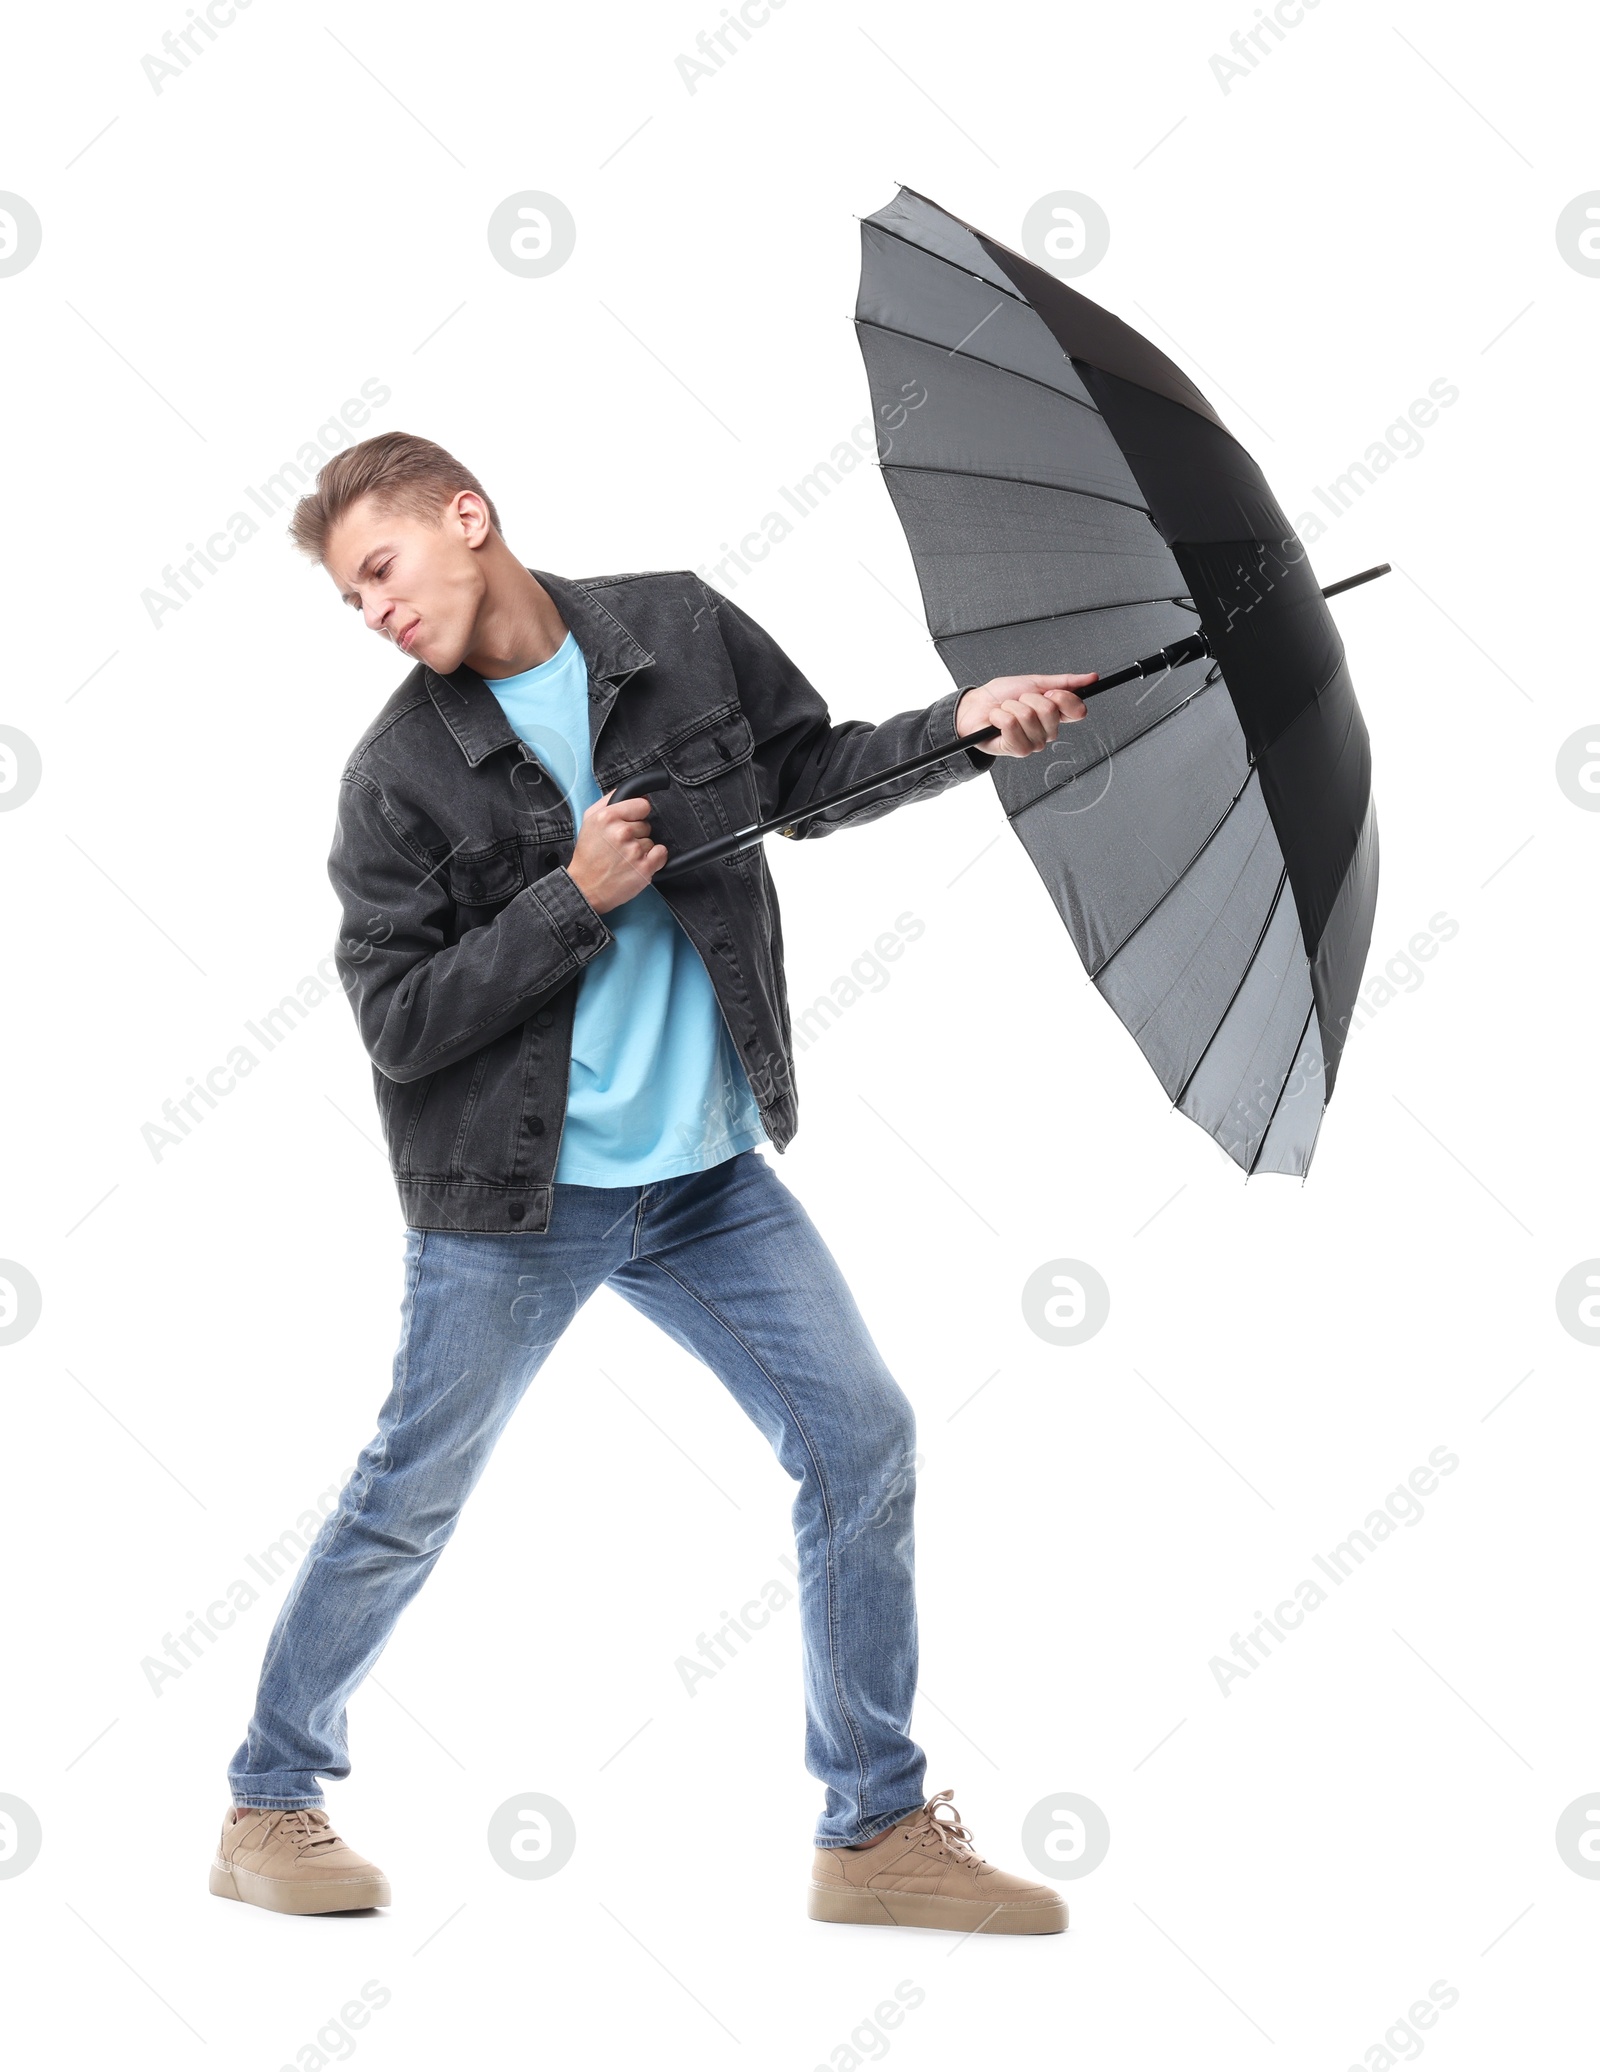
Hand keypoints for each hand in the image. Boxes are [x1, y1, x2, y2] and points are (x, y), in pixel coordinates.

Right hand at [565, 789, 666, 914]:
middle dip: (636, 834)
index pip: (642, 805)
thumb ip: (610, 800)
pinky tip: (637, 864)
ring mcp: (633, 850)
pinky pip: (662, 854)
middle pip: (647, 824)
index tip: (629, 823)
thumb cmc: (588, 855)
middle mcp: (621, 832)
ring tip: (624, 858)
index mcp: (607, 817)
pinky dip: (654, 859)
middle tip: (619, 846)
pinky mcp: (644, 868)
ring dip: (642, 850)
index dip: (637, 814)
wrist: (585, 887)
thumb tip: (637, 791)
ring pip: (652, 841)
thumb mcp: (590, 820)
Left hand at [955, 672, 1096, 755]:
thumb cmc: (1001, 697)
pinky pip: (1011, 725)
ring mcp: (1034, 743)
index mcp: (1056, 716)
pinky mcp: (1017, 750)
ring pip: (1028, 716)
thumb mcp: (1034, 682)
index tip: (1048, 692)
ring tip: (1005, 710)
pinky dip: (1000, 716)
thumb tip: (1091, 678)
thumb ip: (1064, 682)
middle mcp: (1048, 732)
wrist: (975, 706)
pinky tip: (997, 720)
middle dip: (1029, 698)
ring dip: (1011, 706)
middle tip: (1019, 701)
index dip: (1064, 697)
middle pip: (1051, 710)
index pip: (1078, 710)